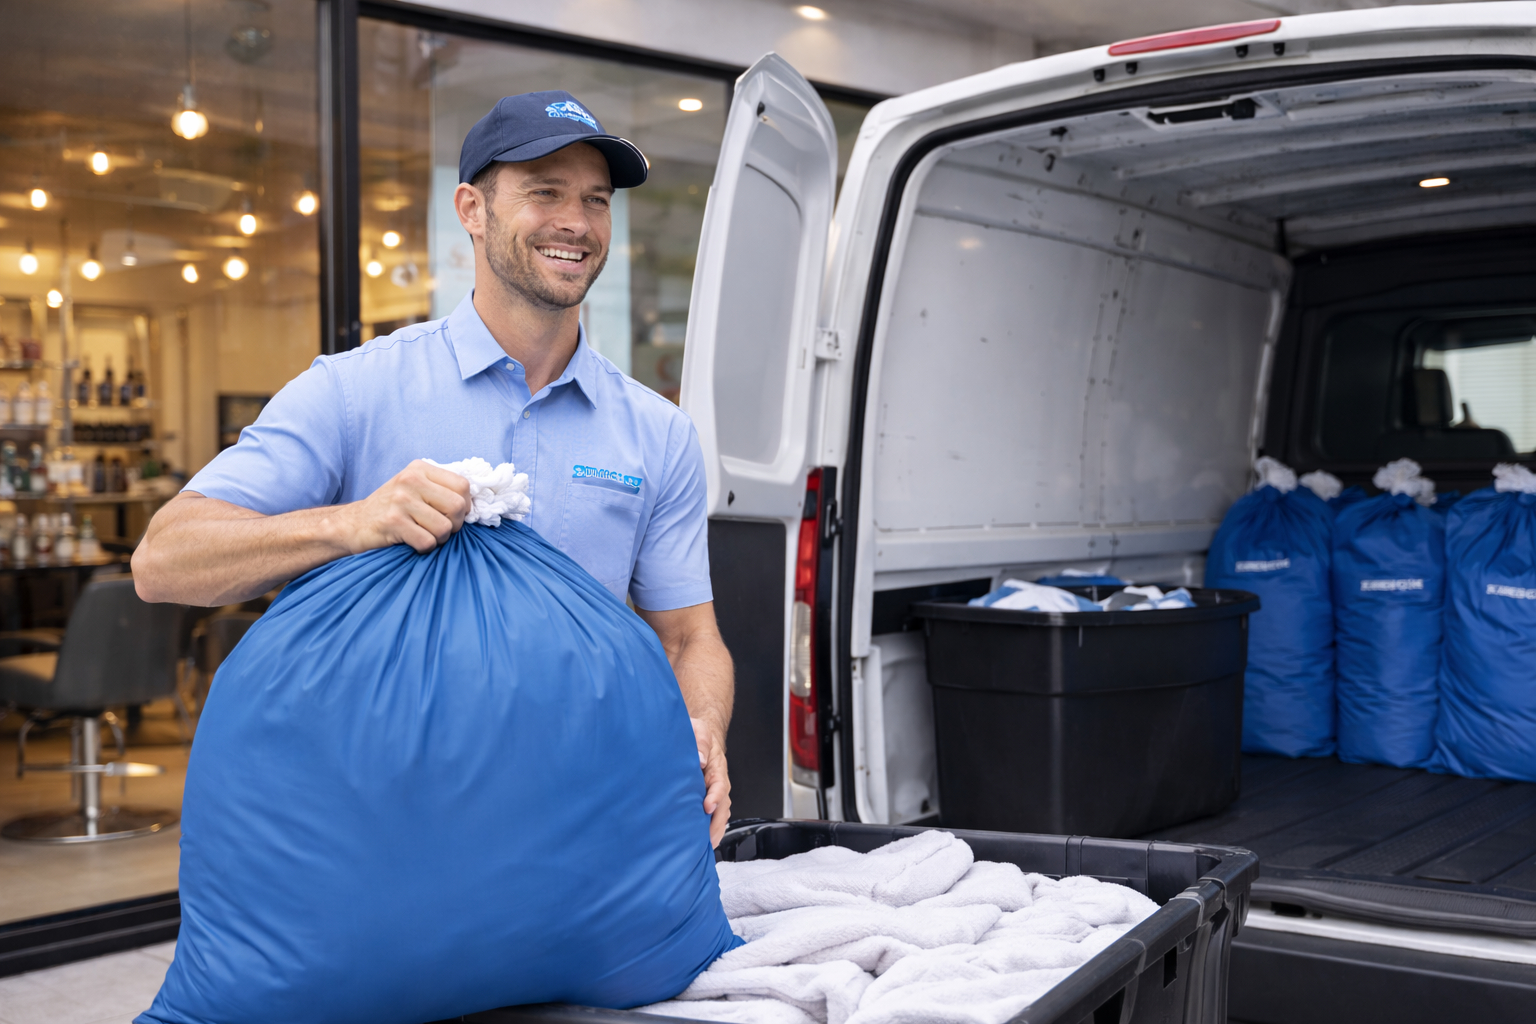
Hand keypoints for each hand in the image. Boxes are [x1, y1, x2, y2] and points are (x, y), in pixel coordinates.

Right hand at [332, 460, 471, 554]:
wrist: (352, 524)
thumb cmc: (391, 509)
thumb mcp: (415, 489)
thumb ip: (442, 490)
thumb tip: (481, 501)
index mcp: (420, 468)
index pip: (463, 485)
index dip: (465, 506)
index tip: (453, 515)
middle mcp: (410, 479)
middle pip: (459, 506)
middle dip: (455, 525)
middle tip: (439, 529)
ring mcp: (400, 500)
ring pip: (445, 527)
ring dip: (439, 539)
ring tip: (422, 534)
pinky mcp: (392, 521)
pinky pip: (428, 542)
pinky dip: (424, 548)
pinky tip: (412, 542)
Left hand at [692, 716, 731, 847]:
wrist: (699, 737)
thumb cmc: (698, 735)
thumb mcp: (699, 730)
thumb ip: (700, 741)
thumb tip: (700, 759)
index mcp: (717, 768)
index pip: (720, 785)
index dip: (715, 797)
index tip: (707, 806)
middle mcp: (718, 783)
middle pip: (723, 807)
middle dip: (716, 825)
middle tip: (707, 840)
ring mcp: (713, 793)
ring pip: (719, 815)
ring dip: (714, 831)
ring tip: (704, 847)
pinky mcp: (705, 799)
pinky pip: (712, 816)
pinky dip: (709, 829)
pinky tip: (700, 842)